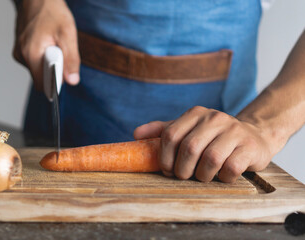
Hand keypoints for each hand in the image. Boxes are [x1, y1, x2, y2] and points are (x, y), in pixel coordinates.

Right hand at [12, 0, 79, 90]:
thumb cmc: (51, 11)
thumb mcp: (67, 34)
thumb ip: (71, 59)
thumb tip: (73, 81)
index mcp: (31, 54)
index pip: (42, 85)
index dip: (55, 82)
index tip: (63, 70)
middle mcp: (21, 55)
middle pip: (41, 77)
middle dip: (53, 69)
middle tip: (59, 50)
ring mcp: (19, 53)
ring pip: (38, 69)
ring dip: (48, 61)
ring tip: (52, 42)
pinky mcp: (19, 49)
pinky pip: (34, 61)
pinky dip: (43, 55)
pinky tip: (46, 41)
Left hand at [133, 106, 273, 182]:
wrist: (254, 137)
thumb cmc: (213, 138)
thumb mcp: (187, 130)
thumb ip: (163, 131)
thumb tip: (135, 134)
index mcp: (196, 114)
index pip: (171, 135)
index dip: (165, 157)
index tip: (167, 170)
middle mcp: (215, 118)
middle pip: (189, 148)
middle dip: (182, 169)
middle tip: (184, 177)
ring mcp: (235, 131)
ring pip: (210, 159)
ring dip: (202, 175)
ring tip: (203, 177)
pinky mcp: (250, 147)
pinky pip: (231, 168)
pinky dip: (223, 178)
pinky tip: (222, 176)